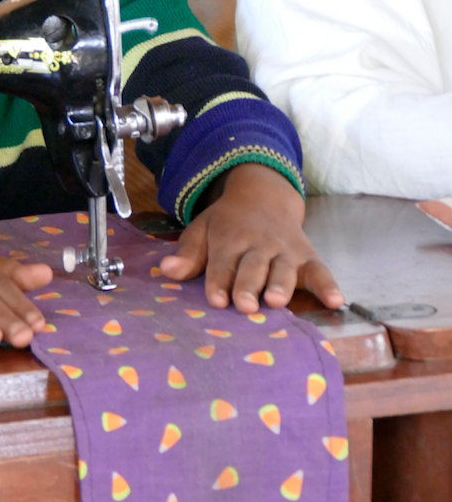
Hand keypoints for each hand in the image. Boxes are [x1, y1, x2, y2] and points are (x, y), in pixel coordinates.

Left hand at [159, 163, 343, 312]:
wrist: (264, 195)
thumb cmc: (228, 223)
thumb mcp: (203, 229)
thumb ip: (188, 252)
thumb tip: (166, 270)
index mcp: (230, 239)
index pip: (222, 262)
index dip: (218, 281)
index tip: (216, 300)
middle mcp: (258, 245)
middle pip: (252, 267)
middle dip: (248, 286)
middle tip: (244, 305)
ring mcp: (285, 251)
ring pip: (283, 269)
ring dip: (280, 285)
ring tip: (276, 301)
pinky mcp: (308, 257)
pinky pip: (321, 271)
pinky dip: (328, 286)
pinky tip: (336, 302)